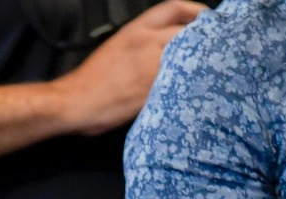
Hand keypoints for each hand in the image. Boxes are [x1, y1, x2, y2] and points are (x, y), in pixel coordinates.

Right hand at [53, 0, 205, 134]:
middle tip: (212, 47)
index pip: (175, 8)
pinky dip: (190, 83)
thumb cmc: (89, 82)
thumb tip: (164, 46)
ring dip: (201, 62)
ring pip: (191, 57)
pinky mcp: (155, 90)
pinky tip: (191, 89)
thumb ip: (142, 43)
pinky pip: (182, 82)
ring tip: (205, 70)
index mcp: (136, 30)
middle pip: (190, 32)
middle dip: (205, 39)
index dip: (196, 12)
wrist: (73, 102)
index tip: (205, 19)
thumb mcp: (116, 48)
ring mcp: (153, 67)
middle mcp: (148, 43)